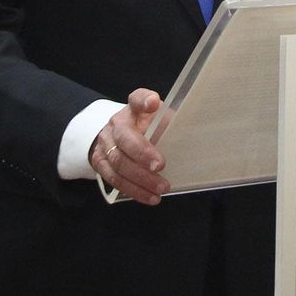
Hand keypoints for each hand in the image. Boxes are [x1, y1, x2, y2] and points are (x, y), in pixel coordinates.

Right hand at [89, 88, 168, 204]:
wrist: (117, 136)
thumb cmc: (146, 129)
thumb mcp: (160, 121)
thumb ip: (171, 125)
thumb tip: (195, 138)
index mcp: (134, 109)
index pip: (137, 99)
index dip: (144, 101)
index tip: (153, 103)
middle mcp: (116, 123)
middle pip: (125, 137)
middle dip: (142, 153)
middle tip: (160, 166)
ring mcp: (105, 143)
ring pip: (118, 162)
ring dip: (140, 179)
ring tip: (161, 188)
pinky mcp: (99, 162)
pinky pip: (114, 179)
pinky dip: (133, 190)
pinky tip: (149, 197)